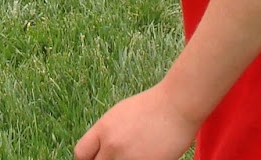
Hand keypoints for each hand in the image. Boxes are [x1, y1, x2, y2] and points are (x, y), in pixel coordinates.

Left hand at [74, 86, 197, 159]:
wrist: (179, 105)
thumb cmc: (152, 107)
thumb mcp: (120, 114)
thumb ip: (106, 134)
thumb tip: (100, 151)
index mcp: (103, 129)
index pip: (81, 154)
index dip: (89, 159)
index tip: (98, 159)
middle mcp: (112, 145)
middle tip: (120, 157)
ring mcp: (128, 158)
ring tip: (137, 153)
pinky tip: (148, 156)